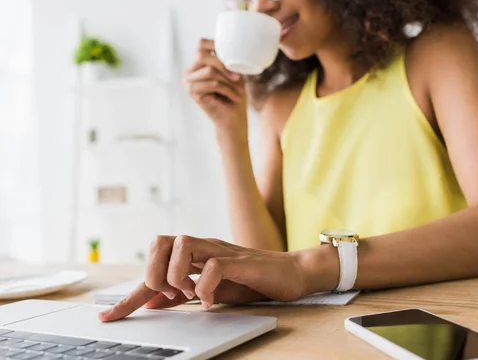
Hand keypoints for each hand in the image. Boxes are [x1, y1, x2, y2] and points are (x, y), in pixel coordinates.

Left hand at [98, 236, 308, 321]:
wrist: (289, 273)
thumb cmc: (251, 279)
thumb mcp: (210, 289)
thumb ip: (182, 293)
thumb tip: (153, 303)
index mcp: (193, 255)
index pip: (153, 267)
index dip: (129, 295)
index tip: (108, 317)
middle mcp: (203, 247)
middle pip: (159, 241)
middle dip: (153, 273)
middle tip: (168, 295)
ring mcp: (220, 250)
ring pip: (181, 245)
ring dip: (176, 274)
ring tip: (187, 293)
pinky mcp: (239, 259)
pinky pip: (213, 266)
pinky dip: (205, 287)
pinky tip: (211, 300)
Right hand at [184, 39, 247, 140]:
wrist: (232, 118)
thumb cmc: (234, 94)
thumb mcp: (234, 72)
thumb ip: (229, 60)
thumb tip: (233, 46)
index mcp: (198, 63)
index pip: (201, 44)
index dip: (215, 44)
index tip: (233, 54)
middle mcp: (189, 70)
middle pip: (203, 56)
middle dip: (224, 65)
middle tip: (238, 77)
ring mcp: (188, 81)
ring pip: (210, 71)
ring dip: (228, 81)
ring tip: (240, 90)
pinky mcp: (192, 92)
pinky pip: (212, 84)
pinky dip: (227, 90)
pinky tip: (236, 97)